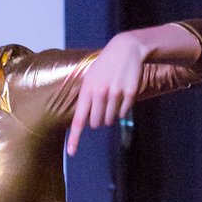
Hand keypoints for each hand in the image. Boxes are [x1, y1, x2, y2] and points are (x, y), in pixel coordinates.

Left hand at [66, 32, 148, 156]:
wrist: (125, 49)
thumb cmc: (105, 66)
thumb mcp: (90, 78)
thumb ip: (86, 99)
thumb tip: (86, 122)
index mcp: (87, 90)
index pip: (79, 120)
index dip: (75, 138)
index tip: (71, 152)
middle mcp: (101, 93)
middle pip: (96, 123)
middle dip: (97, 120)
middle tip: (101, 107)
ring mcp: (116, 93)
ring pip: (110, 119)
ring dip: (110, 114)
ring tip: (112, 96)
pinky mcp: (130, 93)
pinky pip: (124, 112)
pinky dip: (122, 108)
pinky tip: (122, 93)